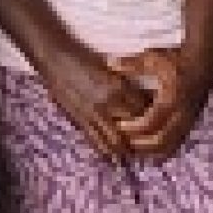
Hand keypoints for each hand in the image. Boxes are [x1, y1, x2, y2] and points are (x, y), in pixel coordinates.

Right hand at [35, 39, 149, 159]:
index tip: (157, 122)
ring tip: (133, 154)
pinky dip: (106, 151)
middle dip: (142, 137)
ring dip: (126, 150)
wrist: (54, 56)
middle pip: (134, 129)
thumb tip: (145, 102)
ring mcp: (92, 114)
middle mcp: (108, 103)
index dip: (152, 117)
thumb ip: (125, 86)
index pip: (143, 110)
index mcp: (117, 86)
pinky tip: (113, 156)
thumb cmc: (83, 57)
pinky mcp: (79, 120)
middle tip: (149, 142)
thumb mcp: (110, 69)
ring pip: (116, 142)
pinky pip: (96, 142)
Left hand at [108, 44, 212, 160]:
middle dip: (139, 144)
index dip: (132, 128)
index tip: (117, 125)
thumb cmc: (175, 59)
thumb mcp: (152, 58)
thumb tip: (110, 64)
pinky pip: (174, 145)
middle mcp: (181, 115)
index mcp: (171, 100)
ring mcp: (187, 122)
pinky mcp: (188, 125)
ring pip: (168, 147)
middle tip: (121, 141)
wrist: (202, 62)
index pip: (150, 123)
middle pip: (159, 141)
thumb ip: (131, 64)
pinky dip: (159, 150)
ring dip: (149, 151)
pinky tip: (145, 146)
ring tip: (131, 147)